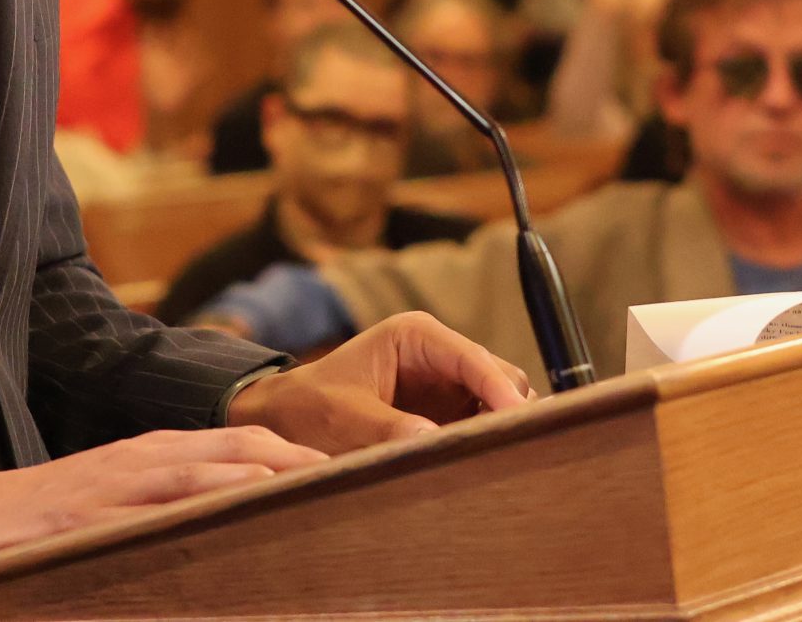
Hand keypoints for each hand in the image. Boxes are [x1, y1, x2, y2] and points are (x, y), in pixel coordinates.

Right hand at [0, 425, 325, 565]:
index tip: (344, 467)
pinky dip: (204, 503)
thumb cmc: (48, 515)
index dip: (293, 450)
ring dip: (265, 475)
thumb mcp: (115, 495)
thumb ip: (168, 499)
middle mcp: (146, 457)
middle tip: (354, 476)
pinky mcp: (96, 515)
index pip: (241, 439)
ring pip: (208, 470)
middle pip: (239, 446)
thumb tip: (231, 515)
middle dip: (298, 458)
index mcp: (154, 451)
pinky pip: (159, 507)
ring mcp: (122, 484)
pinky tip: (238, 508)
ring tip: (316, 486)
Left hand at [226, 310, 531, 453]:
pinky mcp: (447, 414)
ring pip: (498, 403)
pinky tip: (479, 466)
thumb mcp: (343, 416)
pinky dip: (486, 442)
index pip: (473, 357)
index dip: (498, 388)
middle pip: (498, 377)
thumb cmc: (309, 407)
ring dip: (499, 428)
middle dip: (506, 411)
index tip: (515, 420)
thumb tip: (434, 440)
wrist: (286, 418)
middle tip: (508, 451)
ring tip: (494, 462)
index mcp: (415, 336)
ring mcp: (446, 385)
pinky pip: (482, 425)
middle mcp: (438, 355)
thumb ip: (386, 427)